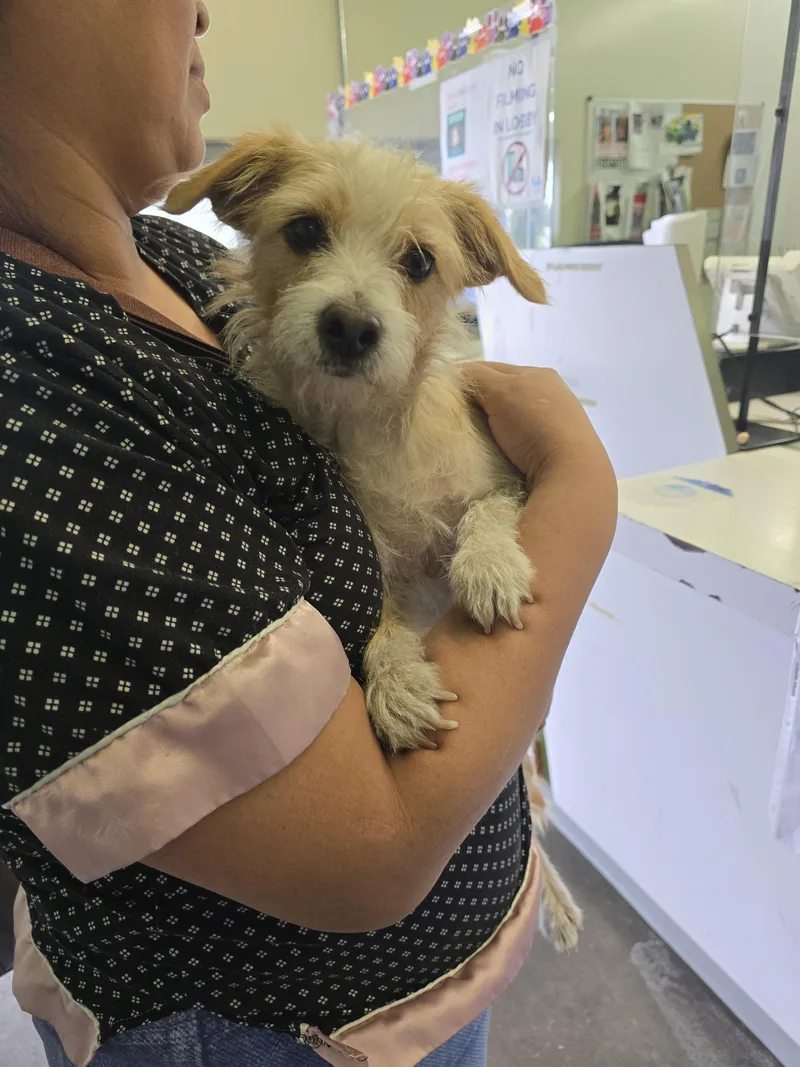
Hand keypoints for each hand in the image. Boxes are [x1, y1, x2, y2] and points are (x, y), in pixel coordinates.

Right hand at [461, 362, 608, 485]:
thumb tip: (453, 375)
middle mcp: (546, 393)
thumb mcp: (501, 391)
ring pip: (507, 415)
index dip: (464, 378)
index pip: (489, 368)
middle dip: (476, 401)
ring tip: (469, 435)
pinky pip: (517, 437)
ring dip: (488, 422)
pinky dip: (502, 439)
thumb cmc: (535, 424)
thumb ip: (476, 378)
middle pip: (498, 391)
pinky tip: (491, 448)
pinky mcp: (551, 448)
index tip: (440, 393)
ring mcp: (551, 421)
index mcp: (537, 374)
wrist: (569, 470)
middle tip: (451, 416)